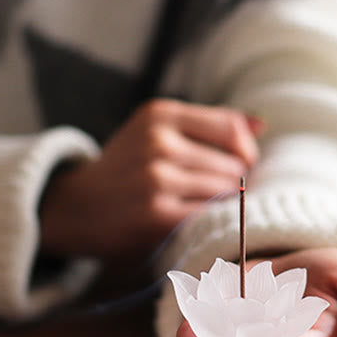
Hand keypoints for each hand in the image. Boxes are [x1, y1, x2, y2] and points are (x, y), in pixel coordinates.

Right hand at [39, 98, 261, 259]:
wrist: (74, 207)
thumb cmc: (128, 167)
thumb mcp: (158, 130)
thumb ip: (211, 124)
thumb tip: (262, 125)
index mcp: (160, 114)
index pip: (232, 129)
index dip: (245, 153)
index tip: (238, 166)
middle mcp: (157, 141)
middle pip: (234, 165)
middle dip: (233, 182)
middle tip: (210, 193)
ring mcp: (156, 177)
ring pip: (226, 191)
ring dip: (223, 204)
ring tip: (199, 206)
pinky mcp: (155, 213)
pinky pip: (209, 215)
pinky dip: (211, 221)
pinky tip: (195, 221)